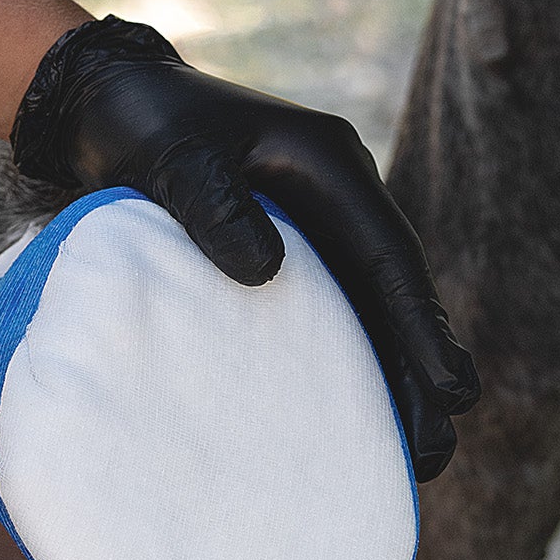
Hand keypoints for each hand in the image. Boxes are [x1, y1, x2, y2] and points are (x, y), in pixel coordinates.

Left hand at [11, 17, 478, 481]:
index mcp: (329, 165)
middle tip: (436, 450)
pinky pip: (324, 314)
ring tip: (412, 456)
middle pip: (390, 294)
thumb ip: (215, 204)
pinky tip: (344, 420)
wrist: (108, 103)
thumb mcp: (176, 156)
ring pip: (365, 311)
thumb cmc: (146, 123)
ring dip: (388, 378)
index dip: (421, 325)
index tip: (450, 389)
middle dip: (420, 371)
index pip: (387, 256)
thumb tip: (264, 272)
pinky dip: (340, 364)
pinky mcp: (282, 251)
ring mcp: (312, 225)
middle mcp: (335, 198)